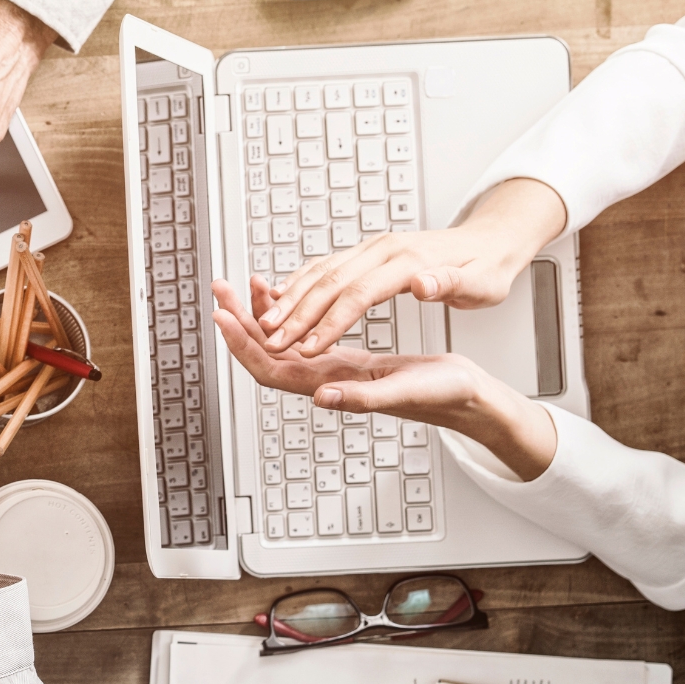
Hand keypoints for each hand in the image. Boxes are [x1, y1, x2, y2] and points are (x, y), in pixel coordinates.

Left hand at [212, 280, 557, 479]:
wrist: (465, 396)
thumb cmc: (442, 396)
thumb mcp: (403, 393)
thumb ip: (360, 399)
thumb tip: (320, 399)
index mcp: (331, 388)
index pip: (271, 369)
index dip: (244, 344)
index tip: (224, 316)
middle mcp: (322, 380)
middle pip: (265, 352)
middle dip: (239, 320)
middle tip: (219, 289)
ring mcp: (329, 369)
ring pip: (281, 342)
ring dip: (257, 314)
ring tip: (241, 284)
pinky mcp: (342, 357)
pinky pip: (301, 334)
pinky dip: (287, 312)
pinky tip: (279, 292)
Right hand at [254, 178, 566, 355]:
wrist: (490, 239)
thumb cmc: (486, 268)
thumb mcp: (481, 283)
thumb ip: (451, 285)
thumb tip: (424, 284)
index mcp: (408, 260)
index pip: (358, 294)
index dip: (330, 323)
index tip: (310, 348)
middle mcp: (383, 249)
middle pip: (329, 282)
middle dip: (296, 314)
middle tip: (271, 340)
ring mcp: (371, 248)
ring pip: (321, 272)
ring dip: (290, 298)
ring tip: (265, 323)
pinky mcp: (366, 252)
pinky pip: (325, 265)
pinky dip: (299, 281)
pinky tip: (281, 295)